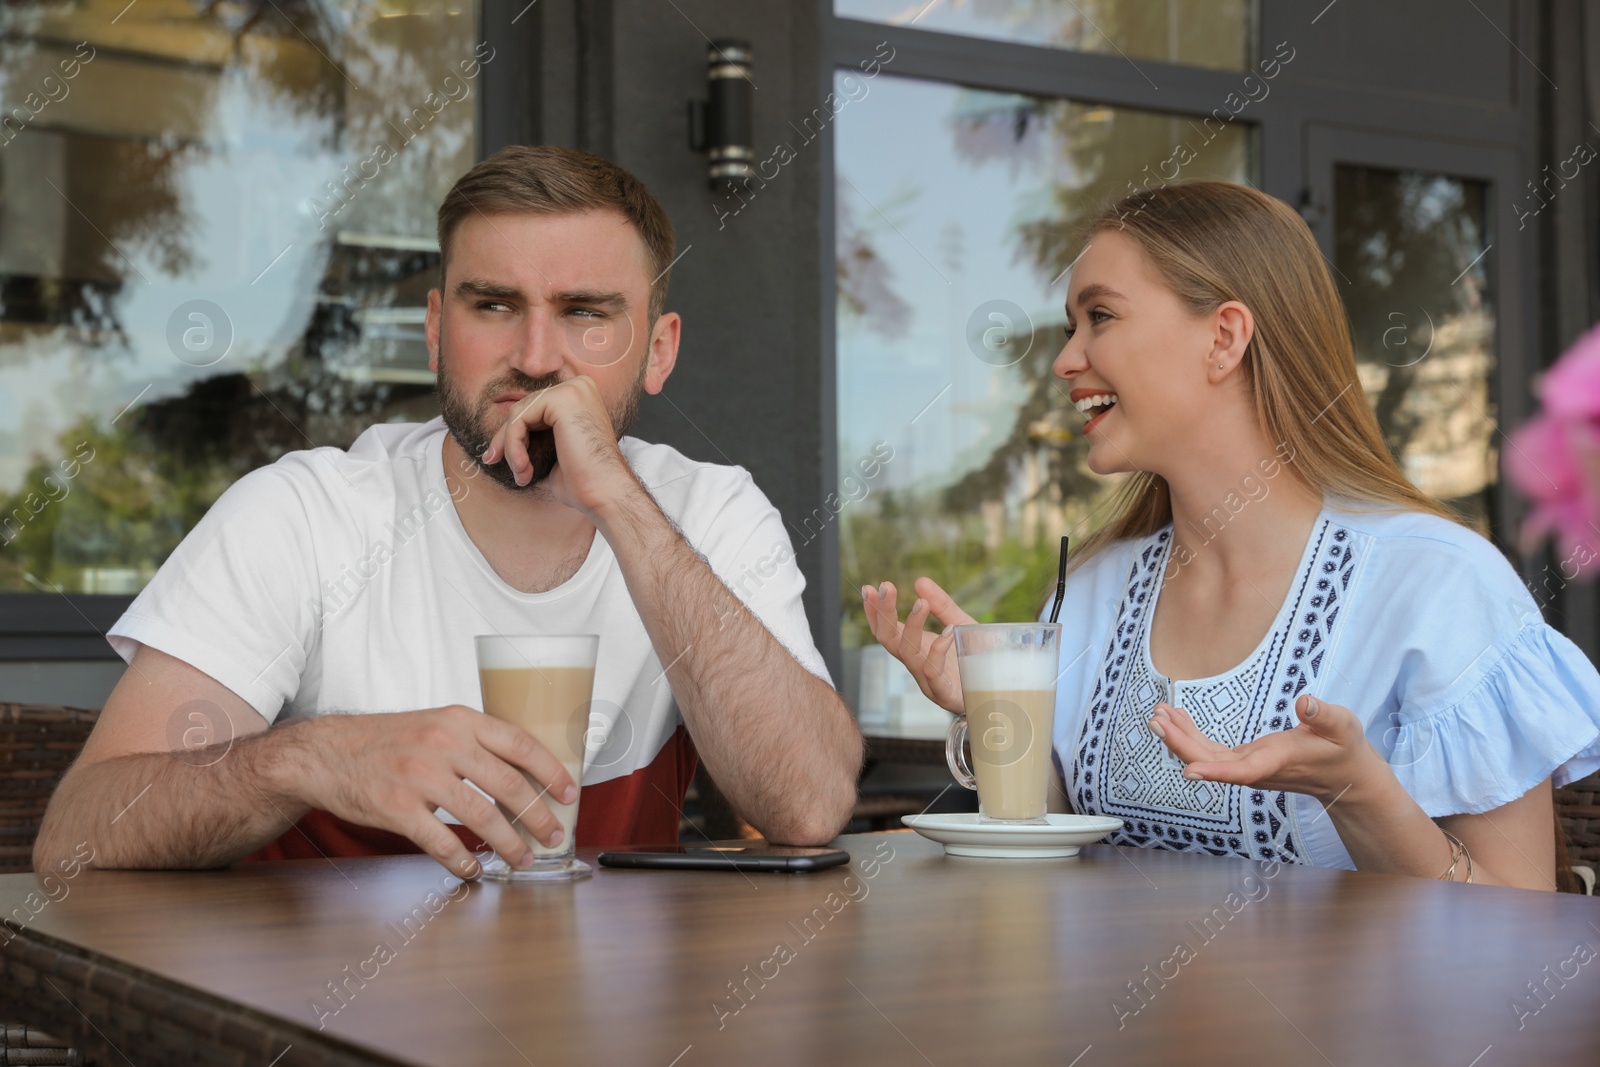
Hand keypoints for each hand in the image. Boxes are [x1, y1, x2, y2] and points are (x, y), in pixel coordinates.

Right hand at [287, 706, 578, 878]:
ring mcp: (419, 777)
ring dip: (509, 845)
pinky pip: (442, 842)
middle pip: (508, 785)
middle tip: (553, 836)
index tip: (569, 793)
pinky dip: (463, 861)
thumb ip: (474, 741)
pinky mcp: (397, 808)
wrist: (326, 753)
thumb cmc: (387, 741)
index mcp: (459, 720)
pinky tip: (473, 870)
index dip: (551, 771)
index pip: (520, 744)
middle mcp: (443, 745)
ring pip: (481, 818)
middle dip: (538, 816)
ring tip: (522, 860)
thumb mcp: (436, 724)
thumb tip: (523, 771)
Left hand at [480, 376, 635, 513]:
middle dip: (505, 439)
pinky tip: (523, 467)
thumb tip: (498, 444)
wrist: (604, 494)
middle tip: (495, 463)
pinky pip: (519, 418)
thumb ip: (533, 439)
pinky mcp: (562, 399)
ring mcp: (572, 390)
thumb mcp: (552, 453)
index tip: (499, 458)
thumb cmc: (583, 481)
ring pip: (518, 413)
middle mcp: (579, 386)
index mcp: (580, 396)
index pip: (534, 408)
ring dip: (510, 447)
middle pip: (524, 407)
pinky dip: (513, 445)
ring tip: (521, 474)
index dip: (514, 434)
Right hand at [861, 578, 975, 712]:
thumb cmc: (977, 660)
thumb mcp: (962, 624)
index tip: (868, 588)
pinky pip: (932, 672)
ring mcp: (928, 680)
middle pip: (889, 640)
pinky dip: (937, 651)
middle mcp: (916, 664)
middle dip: (883, 613)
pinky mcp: (945, 694)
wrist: (1000, 691)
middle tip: (886, 587)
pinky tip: (949, 632)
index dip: (874, 611)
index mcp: (916, 648)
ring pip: (908, 654)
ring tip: (921, 603)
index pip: (886, 630)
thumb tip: (920, 580)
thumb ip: (942, 605)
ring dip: (911, 627)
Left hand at [1146, 694, 1380, 803]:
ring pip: (1205, 757)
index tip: (1189, 771)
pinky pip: (1210, 751)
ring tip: (1157, 714)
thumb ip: (1326, 716)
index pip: (1242, 771)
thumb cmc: (1343, 749)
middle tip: (1156, 718)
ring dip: (1180, 737)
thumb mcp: (1344, 727)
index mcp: (1277, 761)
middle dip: (1181, 743)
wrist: (1344, 776)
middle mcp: (1256, 769)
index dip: (1215, 771)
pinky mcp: (1244, 760)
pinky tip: (1176, 718)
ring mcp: (1247, 766)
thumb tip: (1305, 702)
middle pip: (1211, 762)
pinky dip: (1191, 735)